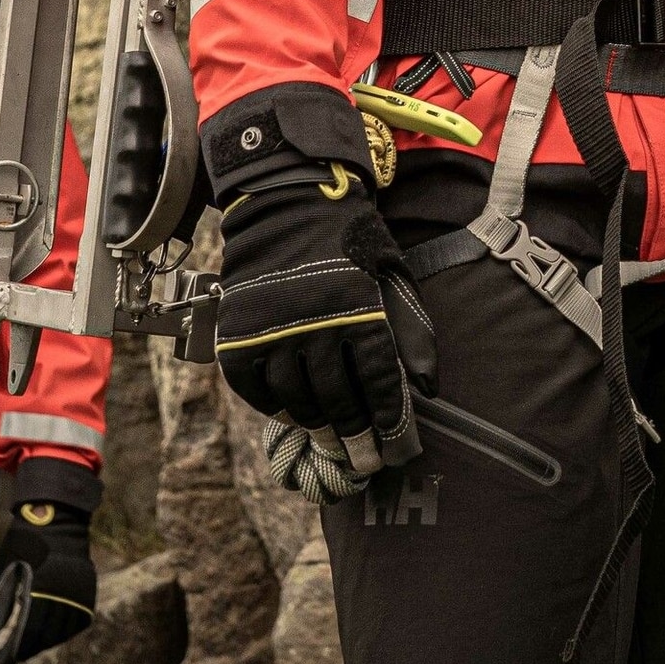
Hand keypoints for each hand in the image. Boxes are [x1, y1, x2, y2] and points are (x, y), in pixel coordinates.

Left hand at [0, 498, 96, 662]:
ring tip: (32, 645)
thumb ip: (0, 601)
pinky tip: (54, 632)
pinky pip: (78, 619)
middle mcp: (62, 594)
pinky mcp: (87, 588)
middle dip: (29, 648)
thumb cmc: (27, 539)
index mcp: (40, 589)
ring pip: (64, 630)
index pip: (28, 632)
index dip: (15, 651)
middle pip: (46, 636)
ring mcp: (78, 592)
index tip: (3, 661)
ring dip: (47, 641)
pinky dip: (65, 630)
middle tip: (15, 654)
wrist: (58, 515)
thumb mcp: (6, 567)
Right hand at [214, 170, 421, 482]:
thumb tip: (426, 388)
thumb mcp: (393, 276)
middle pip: (338, 401)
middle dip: (355, 438)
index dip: (389, 421)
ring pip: (297, 401)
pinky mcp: (238, 336)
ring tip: (331, 445)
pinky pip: (256, 390)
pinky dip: (274, 409)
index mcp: (358, 311)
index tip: (396, 448)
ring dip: (317, 429)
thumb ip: (411, 332)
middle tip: (363, 462)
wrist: (288, 201)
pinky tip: (292, 416)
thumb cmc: (351, 241)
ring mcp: (272, 333)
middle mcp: (315, 327)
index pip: (378, 383)